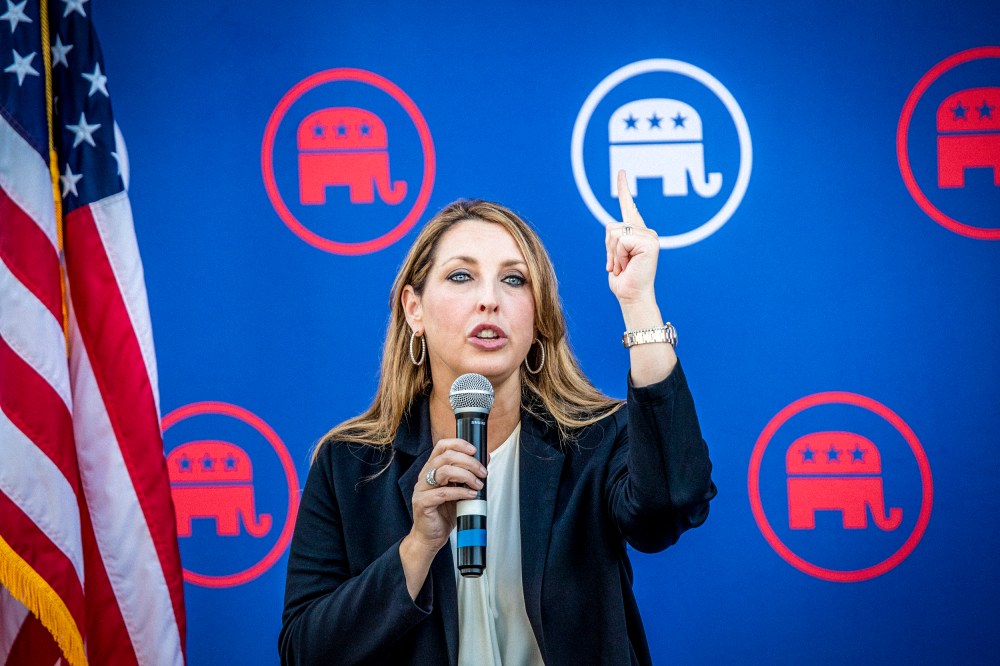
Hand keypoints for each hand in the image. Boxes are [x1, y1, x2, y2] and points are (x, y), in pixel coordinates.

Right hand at [408, 438, 485, 552]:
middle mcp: (425, 476)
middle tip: (482, 472)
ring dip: (466, 475)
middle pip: (445, 457)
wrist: (431, 537)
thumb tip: (485, 459)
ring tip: (478, 484)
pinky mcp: (423, 503)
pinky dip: (460, 492)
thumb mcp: (460, 490)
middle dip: (468, 462)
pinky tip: (471, 495)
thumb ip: (469, 475)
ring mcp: (422, 489)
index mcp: (432, 469)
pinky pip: (443, 493)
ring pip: (443, 471)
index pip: (442, 446)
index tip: (474, 450)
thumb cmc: (443, 514)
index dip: (458, 444)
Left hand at [606, 169, 658, 305]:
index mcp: (637, 233)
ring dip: (613, 254)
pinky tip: (628, 266)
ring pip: (615, 233)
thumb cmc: (623, 280)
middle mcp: (646, 231)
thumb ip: (614, 241)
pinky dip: (619, 255)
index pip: (628, 206)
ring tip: (624, 266)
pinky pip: (622, 240)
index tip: (621, 172)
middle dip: (608, 249)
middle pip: (611, 227)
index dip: (624, 189)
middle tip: (618, 265)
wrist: (632, 296)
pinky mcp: (650, 242)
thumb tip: (614, 233)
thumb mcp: (614, 256)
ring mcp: (650, 236)